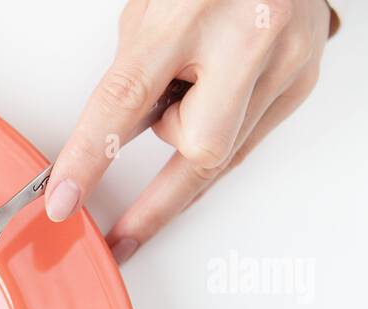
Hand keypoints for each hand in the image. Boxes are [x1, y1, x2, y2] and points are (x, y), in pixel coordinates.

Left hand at [43, 0, 333, 262]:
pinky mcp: (302, 81)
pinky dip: (218, 143)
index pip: (124, 101)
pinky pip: (247, 142)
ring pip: (223, 152)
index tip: (64, 200)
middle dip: (158, 193)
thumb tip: (113, 140)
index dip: (89, 159)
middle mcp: (247, 36)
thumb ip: (133, 74)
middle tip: (125, 229)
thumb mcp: (152, 8)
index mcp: (191, 13)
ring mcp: (285, 60)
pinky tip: (208, 114)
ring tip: (186, 97)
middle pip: (197, 147)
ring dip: (189, 149)